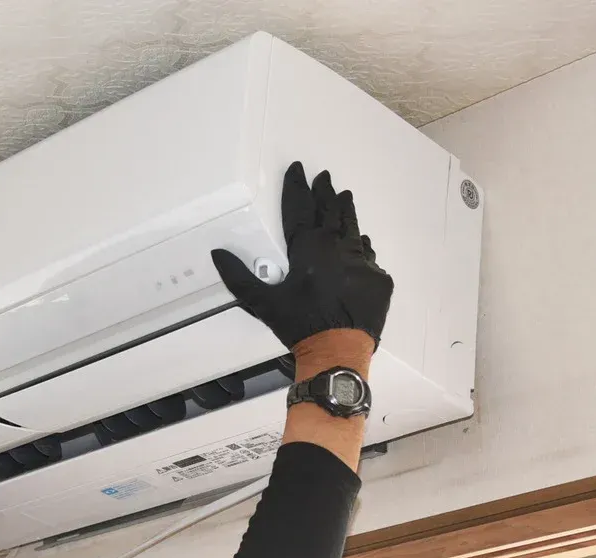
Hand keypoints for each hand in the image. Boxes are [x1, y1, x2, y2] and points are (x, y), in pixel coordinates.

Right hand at [211, 161, 393, 350]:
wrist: (339, 350)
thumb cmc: (299, 325)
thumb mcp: (263, 302)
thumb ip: (239, 277)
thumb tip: (217, 252)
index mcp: (309, 249)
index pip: (300, 210)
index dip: (297, 188)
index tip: (298, 169)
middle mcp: (337, 248)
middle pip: (331, 214)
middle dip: (326, 193)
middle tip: (325, 176)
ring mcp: (361, 262)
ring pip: (353, 230)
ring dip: (347, 213)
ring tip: (346, 196)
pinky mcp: (378, 280)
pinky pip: (369, 256)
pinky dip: (363, 246)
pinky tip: (363, 241)